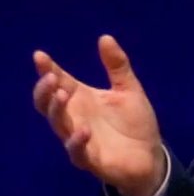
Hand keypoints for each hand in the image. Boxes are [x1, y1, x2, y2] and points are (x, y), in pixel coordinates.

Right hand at [32, 35, 165, 195]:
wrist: (151, 156)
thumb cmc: (135, 123)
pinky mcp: (90, 159)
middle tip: (50, 77)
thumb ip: (117, 66)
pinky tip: (83, 130)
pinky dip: (77, 141)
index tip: (40, 56)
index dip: (48, 70)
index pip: (60, 82)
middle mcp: (76, 118)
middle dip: (45, 91)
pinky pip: (77, 152)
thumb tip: (105, 37)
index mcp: (83, 99)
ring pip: (58, 125)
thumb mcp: (129, 90)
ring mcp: (80, 139)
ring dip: (57, 111)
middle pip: (49, 104)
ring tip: (62, 95)